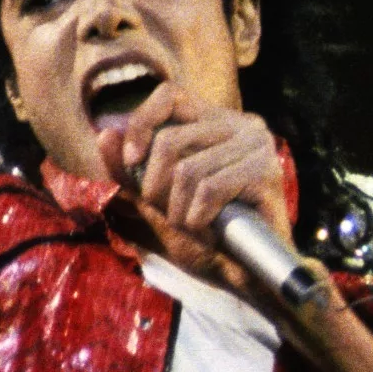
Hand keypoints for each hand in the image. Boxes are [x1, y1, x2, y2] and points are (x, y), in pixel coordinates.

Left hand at [95, 81, 291, 288]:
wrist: (248, 276)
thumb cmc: (206, 237)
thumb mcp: (158, 203)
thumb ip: (131, 171)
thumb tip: (105, 134)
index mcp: (217, 122)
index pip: (170, 95)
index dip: (142, 123)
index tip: (132, 161)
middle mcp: (242, 126)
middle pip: (171, 139)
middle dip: (156, 187)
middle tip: (168, 214)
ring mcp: (258, 148)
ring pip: (188, 170)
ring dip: (178, 211)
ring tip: (192, 227)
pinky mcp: (267, 174)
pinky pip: (210, 189)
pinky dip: (198, 218)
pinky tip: (208, 230)